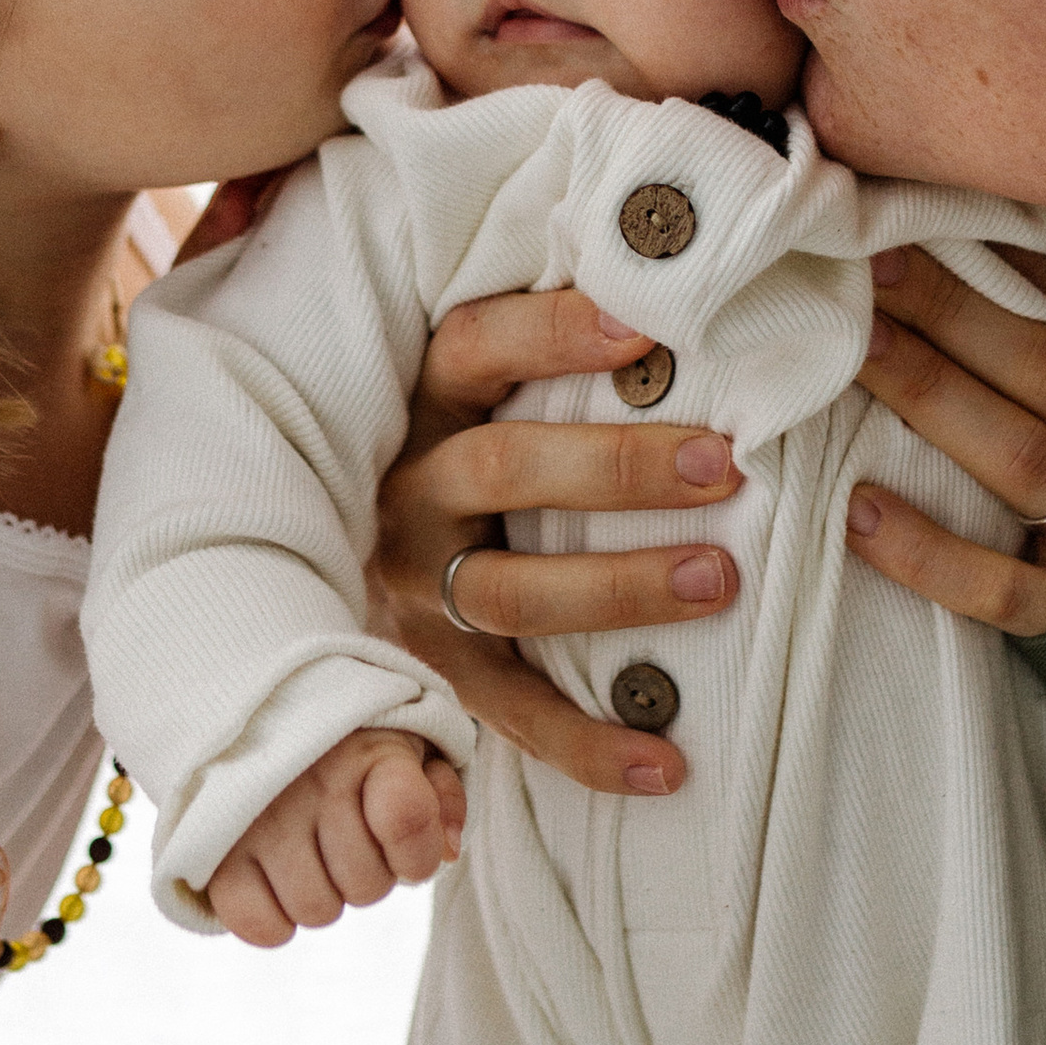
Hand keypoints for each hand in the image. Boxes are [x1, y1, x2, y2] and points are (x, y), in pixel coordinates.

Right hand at [204, 728, 467, 948]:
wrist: (254, 713)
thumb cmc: (348, 744)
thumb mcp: (409, 747)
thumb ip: (441, 796)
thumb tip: (445, 854)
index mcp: (367, 750)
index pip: (407, 819)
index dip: (416, 851)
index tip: (403, 840)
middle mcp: (311, 784)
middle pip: (368, 887)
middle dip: (368, 875)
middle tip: (347, 839)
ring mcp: (259, 820)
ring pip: (317, 911)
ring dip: (323, 895)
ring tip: (310, 854)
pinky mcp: (216, 853)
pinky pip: (260, 926)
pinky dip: (275, 919)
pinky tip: (277, 882)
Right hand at [372, 290, 746, 799]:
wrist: (323, 559)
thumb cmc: (472, 438)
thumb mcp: (484, 381)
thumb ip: (552, 342)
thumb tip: (678, 282)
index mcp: (422, 400)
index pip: (474, 345)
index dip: (554, 333)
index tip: (647, 325)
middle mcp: (408, 492)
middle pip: (502, 470)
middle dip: (618, 468)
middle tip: (722, 465)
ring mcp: (416, 589)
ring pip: (510, 592)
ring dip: (618, 588)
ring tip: (720, 580)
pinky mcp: (439, 669)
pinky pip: (513, 714)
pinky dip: (589, 745)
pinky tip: (669, 762)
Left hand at [839, 246, 1045, 635]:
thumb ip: (1023, 319)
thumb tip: (924, 224)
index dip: (1000, 257)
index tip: (914, 216)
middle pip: (1045, 371)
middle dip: (951, 311)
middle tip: (868, 264)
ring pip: (1024, 463)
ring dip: (935, 399)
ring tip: (855, 353)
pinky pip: (1003, 589)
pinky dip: (929, 552)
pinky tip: (856, 510)